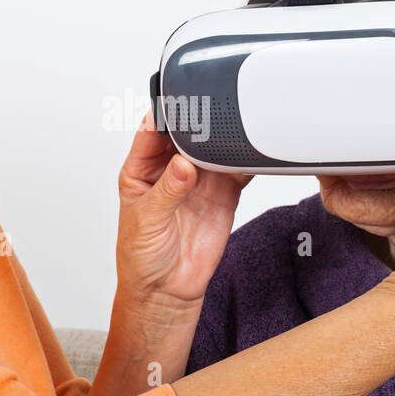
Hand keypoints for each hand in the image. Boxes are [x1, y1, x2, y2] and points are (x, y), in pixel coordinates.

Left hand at [115, 110, 252, 312]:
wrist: (168, 291)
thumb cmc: (142, 256)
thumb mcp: (146, 222)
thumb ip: (166, 191)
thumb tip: (183, 165)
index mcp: (142, 168)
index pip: (153, 131)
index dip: (165, 114)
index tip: (180, 105)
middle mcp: (171, 168)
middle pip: (187, 133)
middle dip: (200, 122)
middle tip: (213, 116)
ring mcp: (199, 179)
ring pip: (214, 147)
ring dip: (225, 139)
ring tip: (236, 132)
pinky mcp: (223, 193)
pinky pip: (238, 169)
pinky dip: (247, 160)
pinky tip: (252, 152)